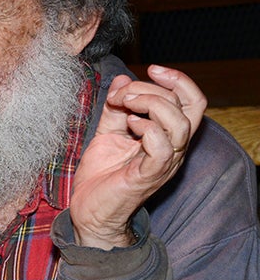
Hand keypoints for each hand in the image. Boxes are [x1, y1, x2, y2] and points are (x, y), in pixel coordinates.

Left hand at [69, 65, 205, 248]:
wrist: (87, 211)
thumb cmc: (100, 177)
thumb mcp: (106, 133)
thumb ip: (115, 108)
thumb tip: (122, 79)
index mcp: (166, 136)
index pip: (191, 102)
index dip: (178, 80)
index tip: (151, 68)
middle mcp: (172, 149)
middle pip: (188, 107)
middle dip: (154, 89)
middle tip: (124, 94)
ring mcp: (163, 163)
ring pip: (180, 124)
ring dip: (151, 104)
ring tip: (125, 105)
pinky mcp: (149, 176)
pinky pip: (163, 147)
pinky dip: (147, 129)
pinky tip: (128, 126)